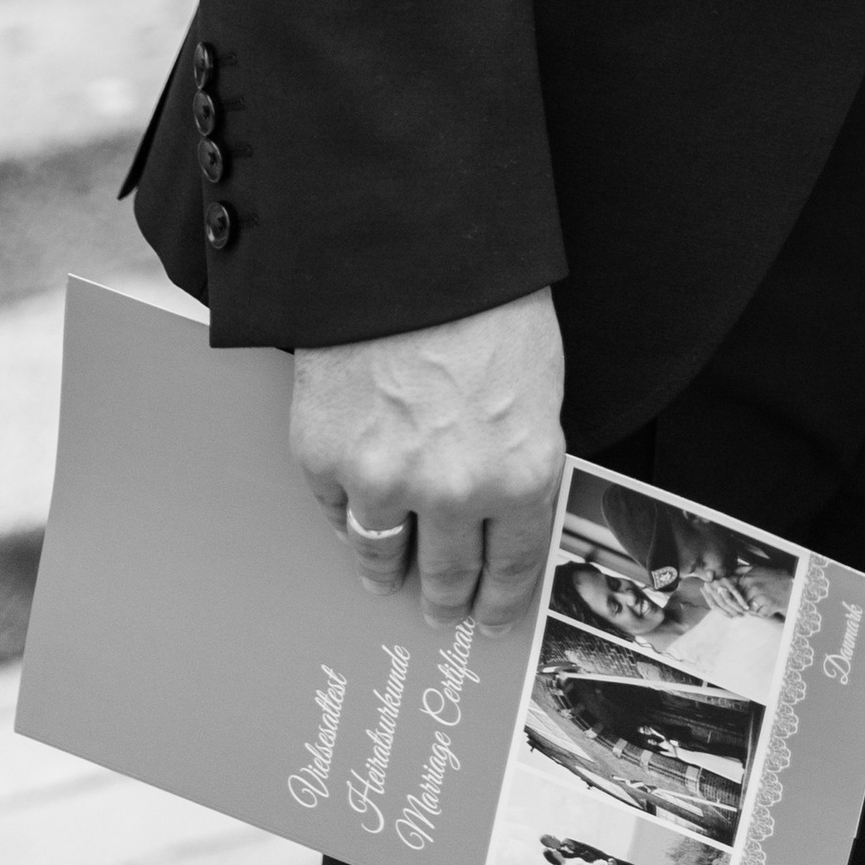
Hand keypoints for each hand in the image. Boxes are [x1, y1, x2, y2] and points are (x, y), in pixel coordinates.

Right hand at [291, 287, 565, 631]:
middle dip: (448, 597)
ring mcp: (385, 481)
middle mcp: (455, 491)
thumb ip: (521, 452)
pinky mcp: (327, 460)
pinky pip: (338, 515)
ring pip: (384, 558)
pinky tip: (357, 515)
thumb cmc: (488, 302)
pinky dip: (349, 516)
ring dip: (390, 572)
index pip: (514, 567)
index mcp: (521, 472)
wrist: (412, 250)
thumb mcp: (538, 382)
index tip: (492, 615)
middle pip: (448, 576)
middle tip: (443, 608)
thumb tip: (506, 504)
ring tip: (390, 578)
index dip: (502, 599)